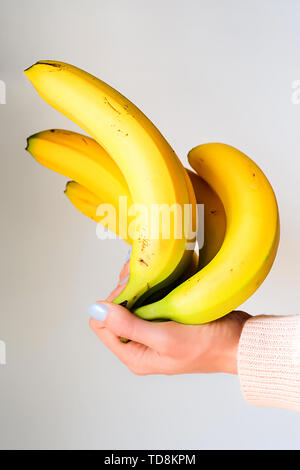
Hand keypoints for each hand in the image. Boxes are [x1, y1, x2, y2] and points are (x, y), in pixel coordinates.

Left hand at [88, 252, 249, 375]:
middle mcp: (140, 343)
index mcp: (134, 354)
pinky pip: (149, 297)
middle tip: (143, 272)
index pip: (102, 325)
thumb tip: (95, 310)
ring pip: (132, 300)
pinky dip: (151, 283)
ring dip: (138, 283)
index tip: (131, 288)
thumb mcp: (164, 337)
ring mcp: (153, 329)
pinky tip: (160, 272)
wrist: (240, 342)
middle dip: (125, 289)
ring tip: (151, 268)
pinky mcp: (166, 316)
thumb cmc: (207, 345)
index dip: (111, 304)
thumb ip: (128, 325)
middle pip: (115, 310)